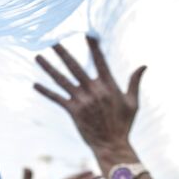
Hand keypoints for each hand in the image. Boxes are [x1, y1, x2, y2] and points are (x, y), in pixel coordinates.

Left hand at [34, 36, 145, 157]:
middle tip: (52, 40)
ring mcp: (82, 101)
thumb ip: (134, 82)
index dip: (93, 46)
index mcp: (109, 85)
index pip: (100, 60)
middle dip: (63, 53)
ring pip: (62, 80)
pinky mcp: (73, 112)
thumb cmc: (124, 125)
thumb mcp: (132, 102)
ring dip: (49, 68)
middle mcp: (94, 90)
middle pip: (75, 66)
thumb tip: (144, 65)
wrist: (112, 145)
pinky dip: (46, 91)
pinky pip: (57, 98)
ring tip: (38, 56)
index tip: (86, 33)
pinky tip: (35, 84)